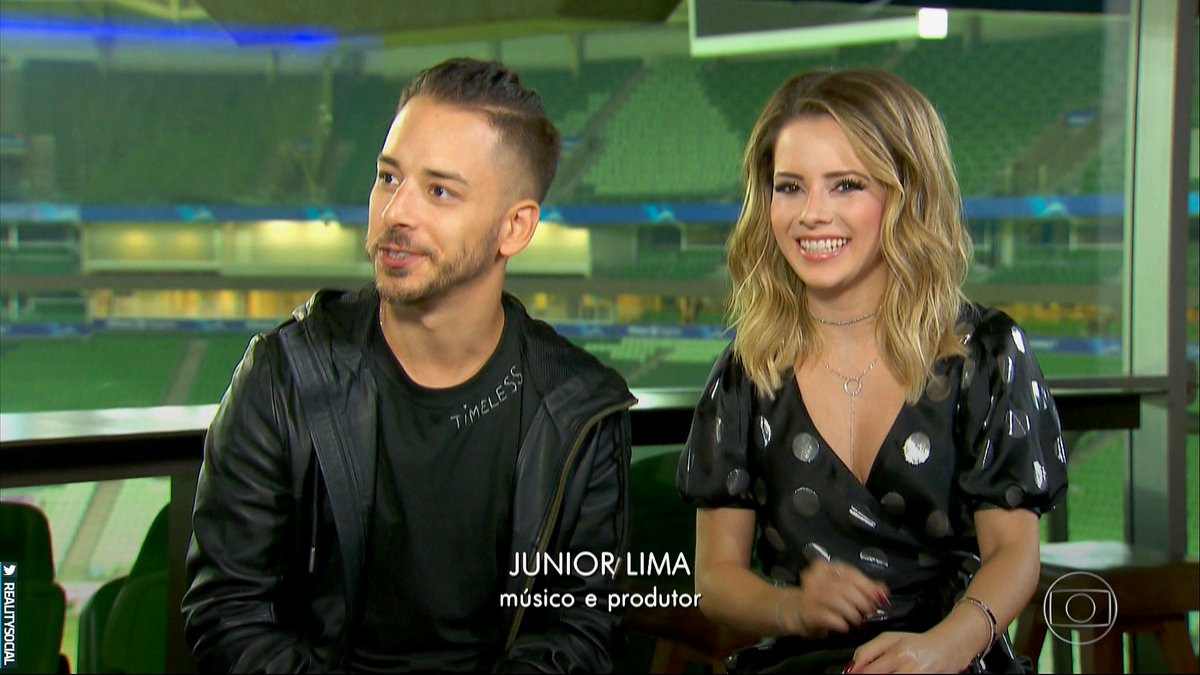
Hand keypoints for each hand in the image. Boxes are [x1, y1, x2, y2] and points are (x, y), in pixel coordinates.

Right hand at [777, 561, 888, 638]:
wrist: (795, 612)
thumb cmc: (823, 599)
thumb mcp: (842, 589)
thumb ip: (863, 587)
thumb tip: (884, 590)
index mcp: (825, 567)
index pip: (851, 573)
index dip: (868, 586)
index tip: (880, 599)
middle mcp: (815, 578)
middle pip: (846, 588)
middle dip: (863, 602)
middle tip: (870, 612)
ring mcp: (809, 595)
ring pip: (838, 602)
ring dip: (853, 614)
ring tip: (858, 621)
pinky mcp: (808, 612)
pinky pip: (830, 618)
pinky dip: (842, 624)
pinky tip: (845, 627)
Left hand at [850, 631, 969, 673]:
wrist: (946, 649)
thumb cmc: (916, 643)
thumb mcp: (889, 639)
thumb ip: (867, 651)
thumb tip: (851, 667)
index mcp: (896, 653)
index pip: (867, 669)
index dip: (855, 673)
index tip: (849, 674)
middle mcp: (907, 667)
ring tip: (877, 674)